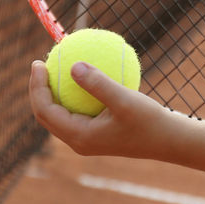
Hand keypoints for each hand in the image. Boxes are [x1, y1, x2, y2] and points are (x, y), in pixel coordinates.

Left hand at [27, 60, 176, 158]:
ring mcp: (87, 138)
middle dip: (38, 90)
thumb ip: (99, 84)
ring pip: (59, 114)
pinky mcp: (97, 133)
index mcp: (79, 137)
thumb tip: (73, 66)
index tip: (38, 62)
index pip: (45, 111)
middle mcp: (79, 141)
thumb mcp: (125, 100)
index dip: (36, 87)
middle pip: (46, 115)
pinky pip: (76, 111)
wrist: (168, 140)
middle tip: (40, 63)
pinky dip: (72, 94)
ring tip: (55, 67)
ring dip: (52, 92)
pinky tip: (82, 73)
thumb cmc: (149, 121)